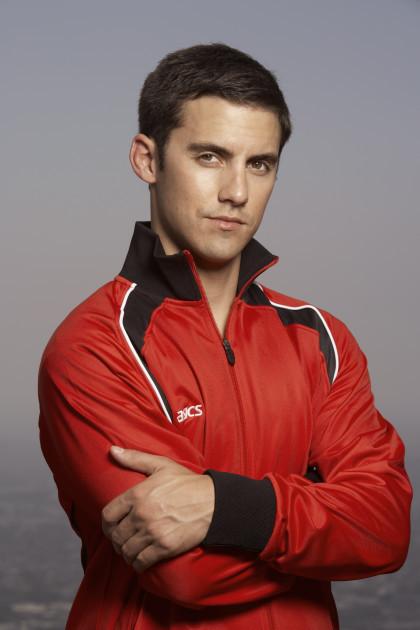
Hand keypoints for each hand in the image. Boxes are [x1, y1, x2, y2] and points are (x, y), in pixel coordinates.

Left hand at [102, 447, 214, 572]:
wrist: (213, 502)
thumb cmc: (187, 483)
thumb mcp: (161, 465)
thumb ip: (134, 458)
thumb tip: (112, 451)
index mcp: (137, 494)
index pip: (108, 515)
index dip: (107, 524)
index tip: (113, 526)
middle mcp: (141, 514)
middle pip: (116, 536)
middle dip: (117, 540)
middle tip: (124, 540)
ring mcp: (152, 532)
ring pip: (126, 551)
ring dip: (127, 553)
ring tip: (132, 549)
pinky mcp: (164, 547)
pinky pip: (140, 562)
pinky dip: (138, 564)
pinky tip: (141, 559)